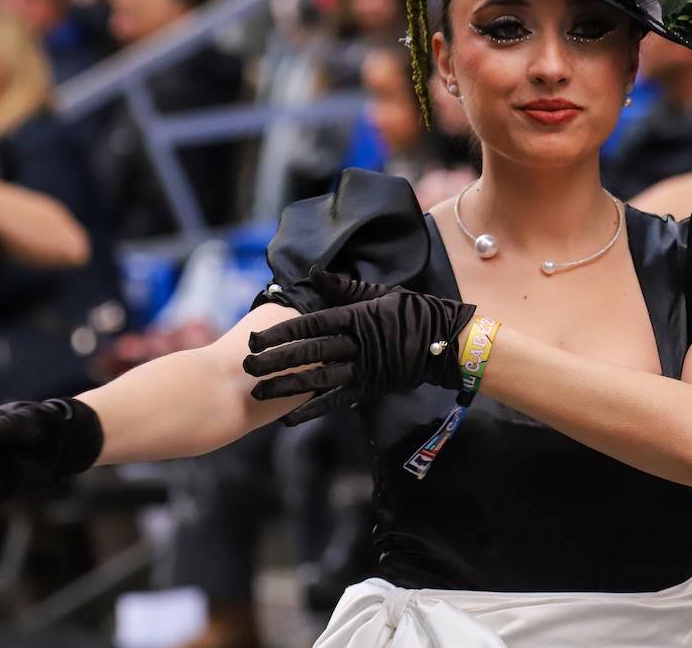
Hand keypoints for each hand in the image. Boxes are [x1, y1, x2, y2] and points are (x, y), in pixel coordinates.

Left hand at [244, 268, 476, 425]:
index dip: (281, 332)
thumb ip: (344, 287)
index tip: (255, 339)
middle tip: (246, 368)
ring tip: (259, 394)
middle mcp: (356, 344)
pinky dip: (313, 410)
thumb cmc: (413, 312)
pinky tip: (290, 418)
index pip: (310, 324)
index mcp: (356, 317)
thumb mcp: (381, 292)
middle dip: (276, 361)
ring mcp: (363, 369)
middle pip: (308, 354)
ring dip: (287, 388)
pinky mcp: (370, 388)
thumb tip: (314, 273)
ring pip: (318, 379)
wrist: (445, 342)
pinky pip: (338, 401)